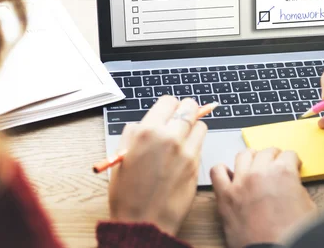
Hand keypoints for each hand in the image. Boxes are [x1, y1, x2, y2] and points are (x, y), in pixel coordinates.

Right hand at [108, 96, 206, 235]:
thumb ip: (133, 134)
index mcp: (147, 132)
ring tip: (182, 138)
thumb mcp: (121, 156)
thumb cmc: (128, 193)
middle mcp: (169, 137)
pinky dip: (196, 144)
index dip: (168, 106)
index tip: (168, 112)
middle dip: (185, 111)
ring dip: (193, 127)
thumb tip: (144, 123)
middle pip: (189, 107)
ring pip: (200, 124)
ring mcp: (186, 151)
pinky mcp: (196, 165)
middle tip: (180, 119)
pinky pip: (201, 144)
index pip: (168, 101)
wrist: (143, 222)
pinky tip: (184, 154)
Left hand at [211, 148, 315, 247]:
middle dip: (274, 157)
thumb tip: (291, 183)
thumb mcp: (308, 206)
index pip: (289, 154)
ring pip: (243, 155)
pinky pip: (217, 172)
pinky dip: (223, 171)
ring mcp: (240, 182)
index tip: (291, 165)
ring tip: (254, 166)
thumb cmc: (292, 234)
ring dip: (251, 158)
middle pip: (266, 152)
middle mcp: (260, 172)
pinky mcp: (225, 196)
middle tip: (275, 165)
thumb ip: (297, 187)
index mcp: (283, 172)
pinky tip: (230, 175)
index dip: (292, 161)